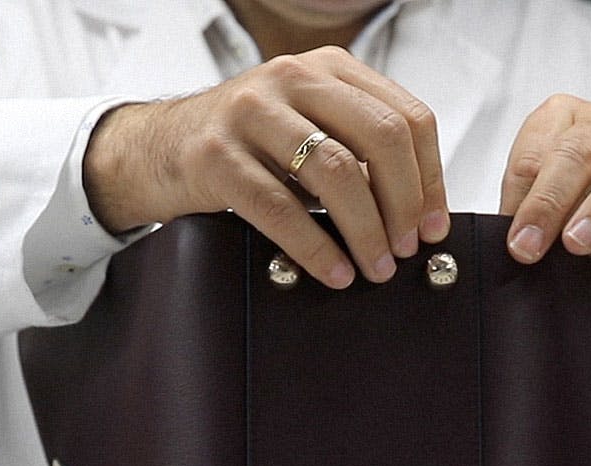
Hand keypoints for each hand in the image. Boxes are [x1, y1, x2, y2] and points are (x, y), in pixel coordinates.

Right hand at [84, 47, 449, 289]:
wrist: (155, 148)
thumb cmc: (244, 147)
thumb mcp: (305, 125)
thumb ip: (357, 146)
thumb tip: (422, 210)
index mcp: (327, 68)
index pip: (406, 117)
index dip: (431, 177)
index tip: (434, 225)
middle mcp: (291, 78)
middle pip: (380, 138)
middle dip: (405, 203)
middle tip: (407, 248)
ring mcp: (250, 113)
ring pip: (337, 172)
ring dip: (366, 231)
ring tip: (375, 267)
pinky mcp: (215, 156)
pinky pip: (280, 209)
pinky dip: (316, 248)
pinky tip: (333, 272)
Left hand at [499, 95, 590, 307]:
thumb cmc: (579, 228)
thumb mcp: (545, 224)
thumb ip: (527, 219)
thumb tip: (505, 240)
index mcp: (563, 123)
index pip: (534, 152)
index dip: (520, 199)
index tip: (511, 243)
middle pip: (578, 152)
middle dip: (548, 204)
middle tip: (528, 249)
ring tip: (580, 243)